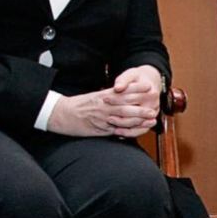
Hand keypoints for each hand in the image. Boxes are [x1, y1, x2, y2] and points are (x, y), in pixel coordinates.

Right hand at [46, 89, 160, 137]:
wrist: (62, 113)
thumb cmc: (80, 104)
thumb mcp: (95, 96)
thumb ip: (110, 95)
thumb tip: (122, 91)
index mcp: (104, 96)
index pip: (123, 91)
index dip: (136, 89)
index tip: (148, 86)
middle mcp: (104, 106)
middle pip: (125, 106)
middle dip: (141, 108)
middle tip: (153, 109)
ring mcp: (103, 118)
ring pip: (123, 119)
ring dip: (138, 121)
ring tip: (151, 120)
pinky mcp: (100, 129)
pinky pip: (117, 130)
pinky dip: (128, 131)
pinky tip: (138, 131)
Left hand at [105, 65, 162, 136]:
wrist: (150, 83)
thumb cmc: (138, 79)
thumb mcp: (131, 74)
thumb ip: (124, 80)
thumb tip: (117, 88)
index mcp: (150, 93)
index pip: (131, 98)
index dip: (116, 98)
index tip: (104, 98)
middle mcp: (154, 105)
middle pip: (135, 112)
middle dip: (118, 113)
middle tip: (105, 113)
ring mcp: (153, 114)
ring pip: (137, 123)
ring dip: (123, 124)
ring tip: (110, 122)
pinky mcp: (150, 121)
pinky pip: (140, 130)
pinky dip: (129, 132)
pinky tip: (117, 131)